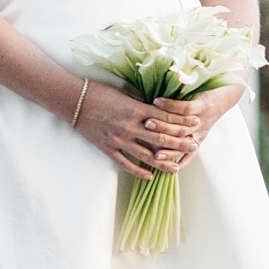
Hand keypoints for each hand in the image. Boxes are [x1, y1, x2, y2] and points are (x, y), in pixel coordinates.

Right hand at [73, 80, 209, 178]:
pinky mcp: (107, 148)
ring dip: (163, 162)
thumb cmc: (98, 92)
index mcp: (136, 109)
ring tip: (176, 168)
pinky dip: (138, 171)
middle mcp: (130, 126)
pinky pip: (125, 163)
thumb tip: (159, 109)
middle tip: (194, 146)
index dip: (182, 121)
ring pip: (146, 155)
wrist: (73, 100)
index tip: (195, 123)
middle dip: (179, 143)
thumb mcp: (124, 93)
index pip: (165, 118)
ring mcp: (118, 139)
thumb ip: (141, 103)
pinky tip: (149, 176)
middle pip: (161, 138)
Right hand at [151, 86, 243, 170]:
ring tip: (147, 123)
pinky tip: (157, 102)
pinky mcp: (202, 106)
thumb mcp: (196, 129)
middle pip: (178, 144)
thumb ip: (180, 137)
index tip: (153, 161)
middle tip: (145, 145)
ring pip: (180, 128)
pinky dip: (169, 106)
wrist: (226, 96)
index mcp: (196, 141)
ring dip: (162, 126)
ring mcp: (200, 120)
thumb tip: (156, 143)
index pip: (183, 156)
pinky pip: (184, 108)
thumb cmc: (206, 112)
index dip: (169, 160)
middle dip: (162, 145)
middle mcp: (198, 133)